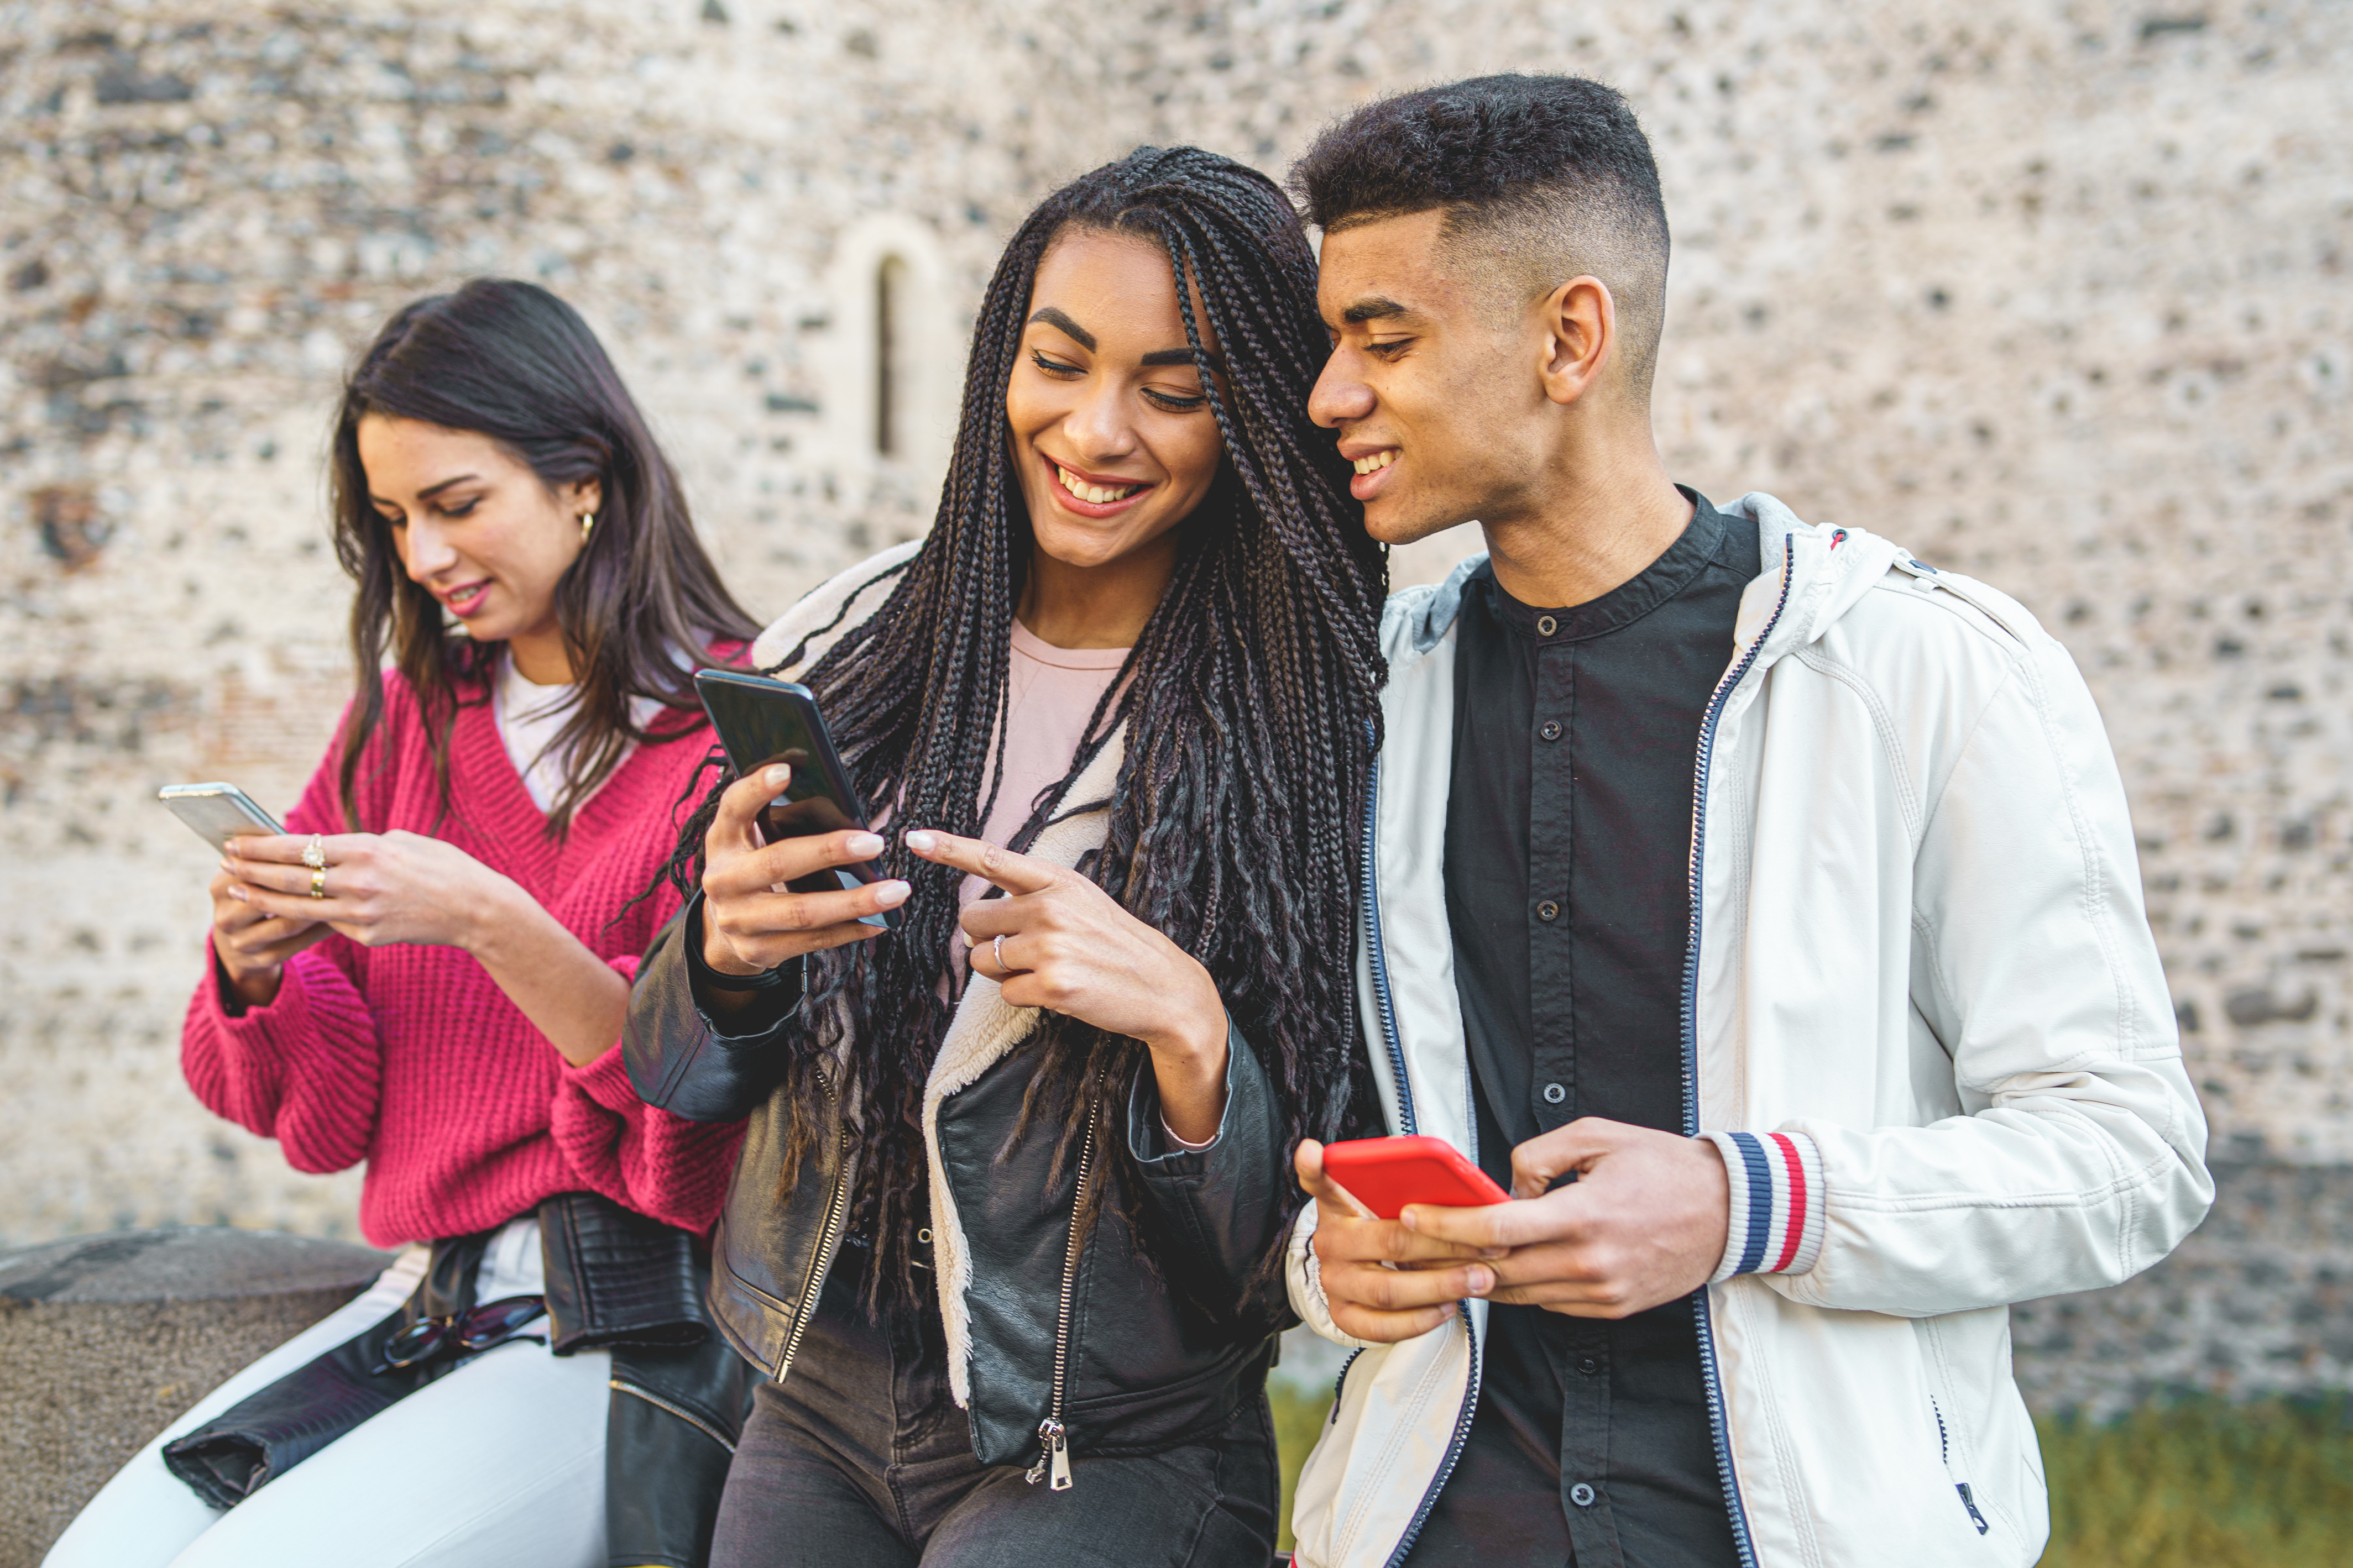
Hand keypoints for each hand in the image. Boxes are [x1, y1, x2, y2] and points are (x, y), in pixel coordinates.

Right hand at [208, 838, 333, 1006]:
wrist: (239, 941)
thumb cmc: (257, 893)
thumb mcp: (253, 875)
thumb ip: (272, 858)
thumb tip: (303, 837)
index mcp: (221, 885)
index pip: (256, 867)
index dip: (287, 857)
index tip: (319, 848)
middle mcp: (226, 916)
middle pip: (273, 895)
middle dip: (307, 882)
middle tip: (342, 870)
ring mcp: (241, 941)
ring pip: (288, 921)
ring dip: (319, 907)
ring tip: (347, 895)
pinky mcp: (260, 960)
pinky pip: (296, 944)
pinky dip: (319, 930)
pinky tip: (341, 919)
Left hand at [221, 830, 520, 952]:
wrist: (476, 909)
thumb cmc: (443, 867)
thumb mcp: (402, 842)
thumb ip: (361, 846)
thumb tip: (325, 848)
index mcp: (366, 849)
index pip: (298, 846)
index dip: (261, 846)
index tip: (235, 842)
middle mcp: (359, 882)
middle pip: (289, 877)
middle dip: (251, 871)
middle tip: (224, 865)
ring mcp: (361, 913)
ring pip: (297, 906)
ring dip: (262, 898)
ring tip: (238, 891)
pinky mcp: (367, 936)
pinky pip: (328, 924)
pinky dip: (302, 917)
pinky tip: (281, 912)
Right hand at [700, 766, 909, 976]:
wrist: (728, 925)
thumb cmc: (759, 864)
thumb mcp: (761, 837)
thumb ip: (796, 819)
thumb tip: (854, 822)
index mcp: (723, 839)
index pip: (734, 807)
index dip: (757, 789)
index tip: (787, 769)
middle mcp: (723, 879)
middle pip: (778, 863)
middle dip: (829, 852)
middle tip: (876, 843)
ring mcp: (738, 919)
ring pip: (801, 911)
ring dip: (855, 902)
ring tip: (896, 891)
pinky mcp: (757, 950)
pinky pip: (812, 940)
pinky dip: (850, 930)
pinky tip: (880, 921)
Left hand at [904, 827, 1227, 1139]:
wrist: (1163, 987)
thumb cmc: (1114, 945)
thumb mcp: (1082, 902)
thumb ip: (1033, 896)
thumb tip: (974, 917)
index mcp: (1058, 880)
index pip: (994, 858)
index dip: (949, 849)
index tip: (913, 837)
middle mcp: (1051, 907)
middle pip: (973, 921)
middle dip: (987, 939)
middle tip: (1025, 949)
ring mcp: (1051, 946)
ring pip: (983, 960)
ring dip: (1003, 972)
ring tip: (1046, 970)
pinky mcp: (1053, 985)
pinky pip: (1004, 992)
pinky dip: (1024, 997)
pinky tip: (1057, 992)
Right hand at [1296, 1138, 1503, 1342]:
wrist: (1358, 1271)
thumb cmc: (1385, 1225)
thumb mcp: (1386, 1200)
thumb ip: (1403, 1184)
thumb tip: (1446, 1173)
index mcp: (1338, 1206)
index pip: (1320, 1182)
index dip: (1312, 1168)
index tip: (1313, 1152)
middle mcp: (1331, 1242)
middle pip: (1389, 1241)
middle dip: (1445, 1245)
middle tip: (1489, 1246)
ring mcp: (1333, 1282)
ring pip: (1389, 1290)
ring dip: (1441, 1286)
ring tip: (1480, 1278)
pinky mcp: (1344, 1316)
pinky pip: (1382, 1327)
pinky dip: (1419, 1321)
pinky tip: (1448, 1308)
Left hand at [1400, 1118, 1729, 1318]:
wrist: (1727, 1211)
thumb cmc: (1663, 1167)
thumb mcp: (1596, 1137)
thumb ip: (1538, 1156)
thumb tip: (1505, 1187)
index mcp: (1584, 1214)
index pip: (1497, 1228)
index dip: (1446, 1226)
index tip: (1411, 1219)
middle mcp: (1590, 1262)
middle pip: (1498, 1269)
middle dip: (1449, 1256)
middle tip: (1412, 1243)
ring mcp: (1602, 1292)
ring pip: (1519, 1293)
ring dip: (1480, 1276)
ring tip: (1447, 1256)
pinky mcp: (1611, 1308)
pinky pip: (1549, 1304)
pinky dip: (1522, 1287)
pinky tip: (1504, 1266)